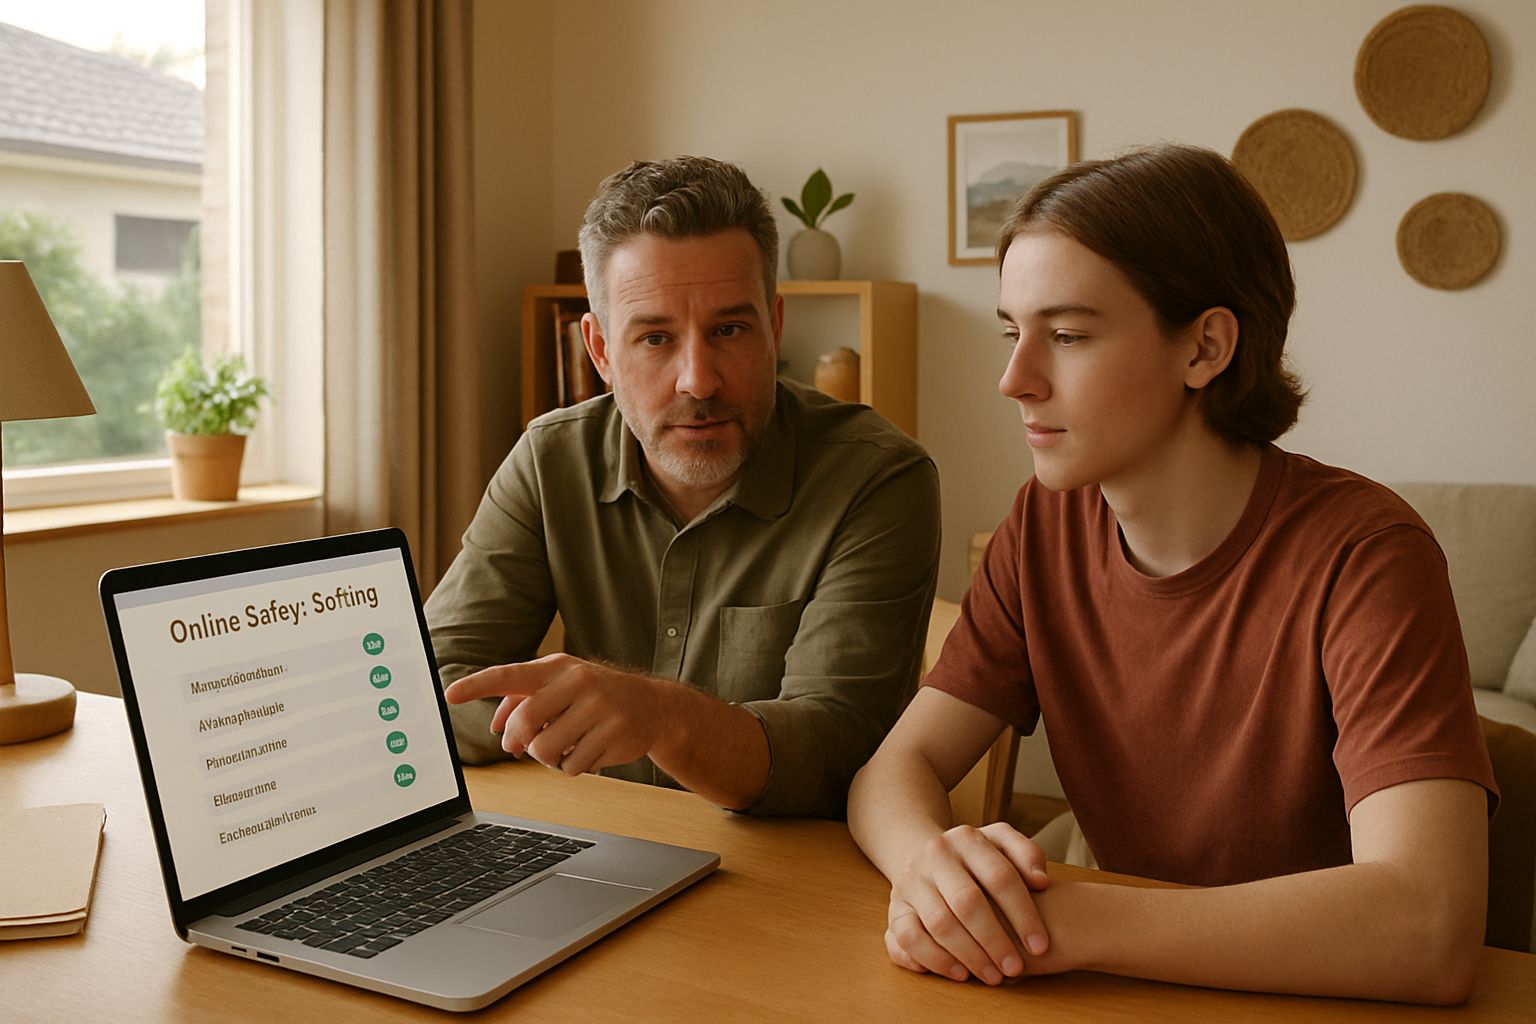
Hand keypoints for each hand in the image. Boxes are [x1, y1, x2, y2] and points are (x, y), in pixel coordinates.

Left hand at [443, 655, 670, 774]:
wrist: (653, 705)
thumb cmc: (595, 695)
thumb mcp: (562, 686)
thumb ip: (525, 701)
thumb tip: (498, 730)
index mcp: (558, 666)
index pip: (510, 675)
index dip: (477, 685)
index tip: (450, 695)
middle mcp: (578, 682)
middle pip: (525, 722)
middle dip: (521, 741)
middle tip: (525, 746)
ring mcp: (599, 707)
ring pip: (547, 750)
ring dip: (548, 758)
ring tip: (565, 746)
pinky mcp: (614, 733)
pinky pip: (572, 766)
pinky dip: (572, 767)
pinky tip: (587, 752)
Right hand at [885, 822, 1050, 984]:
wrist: (927, 858)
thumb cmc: (977, 860)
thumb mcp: (1002, 844)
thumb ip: (1027, 854)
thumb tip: (1040, 881)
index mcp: (966, 838)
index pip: (999, 877)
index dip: (1023, 915)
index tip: (1040, 946)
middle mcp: (934, 856)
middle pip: (967, 902)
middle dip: (995, 941)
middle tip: (1015, 968)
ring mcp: (911, 882)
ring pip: (939, 923)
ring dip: (970, 955)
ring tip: (993, 977)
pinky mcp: (896, 909)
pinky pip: (908, 938)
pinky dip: (934, 959)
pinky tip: (960, 973)